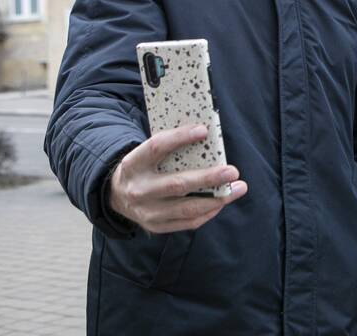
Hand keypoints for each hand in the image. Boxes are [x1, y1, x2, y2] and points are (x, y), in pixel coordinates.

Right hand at [108, 124, 247, 233]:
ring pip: (187, 208)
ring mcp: (147, 212)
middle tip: (233, 171)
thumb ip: (170, 147)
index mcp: (134, 164)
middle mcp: (138, 190)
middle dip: (208, 178)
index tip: (204, 130)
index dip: (179, 137)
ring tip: (239, 188)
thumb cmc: (144, 167)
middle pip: (177, 184)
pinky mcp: (156, 227)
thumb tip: (208, 137)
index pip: (156, 147)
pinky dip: (209, 212)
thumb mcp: (147, 153)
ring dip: (217, 199)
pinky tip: (222, 201)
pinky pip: (188, 223)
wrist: (117, 195)